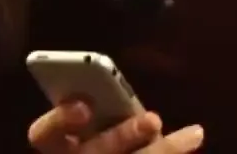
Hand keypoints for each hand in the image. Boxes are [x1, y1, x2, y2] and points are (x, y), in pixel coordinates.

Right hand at [27, 100, 204, 152]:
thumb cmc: (102, 139)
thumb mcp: (95, 123)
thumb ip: (99, 110)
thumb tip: (117, 88)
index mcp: (60, 147)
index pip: (43, 135)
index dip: (60, 120)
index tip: (83, 105)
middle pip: (95, 152)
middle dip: (124, 135)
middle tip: (152, 119)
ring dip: (162, 149)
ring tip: (192, 133)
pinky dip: (174, 149)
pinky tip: (192, 135)